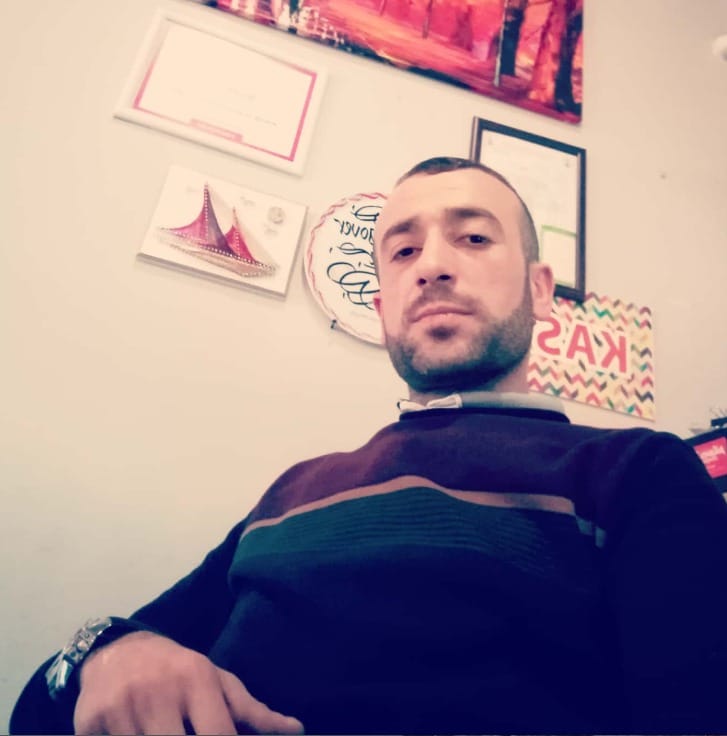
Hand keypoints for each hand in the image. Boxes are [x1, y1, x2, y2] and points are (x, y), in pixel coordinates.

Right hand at [73, 631, 303, 734]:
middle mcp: (159, 692)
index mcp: (196, 680)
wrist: (116, 650)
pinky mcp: (88, 723)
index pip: (218, 735)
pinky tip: (135, 733)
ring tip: (166, 730)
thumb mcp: (216, 680)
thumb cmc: (179, 671)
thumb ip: (252, 711)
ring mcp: (121, 709)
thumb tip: (297, 729)